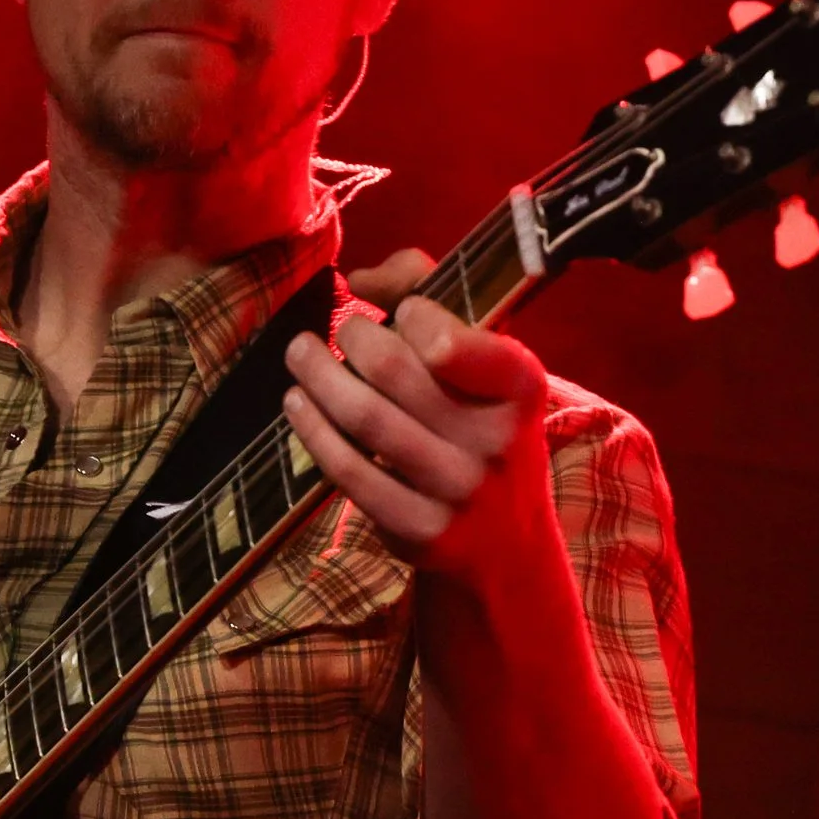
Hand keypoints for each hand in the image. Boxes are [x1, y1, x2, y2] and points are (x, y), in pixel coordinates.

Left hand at [283, 274, 552, 583]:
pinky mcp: (421, 530)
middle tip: (340, 332)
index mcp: (521, 386)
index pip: (451, 337)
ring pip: (364, 418)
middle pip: (393, 369)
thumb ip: (429, 294)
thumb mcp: (485, 360)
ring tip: (300, 355)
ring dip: (318, 377)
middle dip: (352, 338)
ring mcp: (458, 490)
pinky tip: (298, 406)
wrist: (506, 538)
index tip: (400, 312)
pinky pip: (349, 472)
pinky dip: (314, 431)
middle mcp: (496, 440)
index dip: (410, 312)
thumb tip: (359, 280)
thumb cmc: (482, 423)